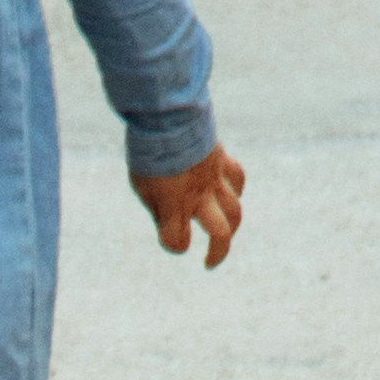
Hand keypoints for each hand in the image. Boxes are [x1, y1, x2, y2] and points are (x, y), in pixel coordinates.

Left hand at [137, 142, 244, 263]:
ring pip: (235, 209)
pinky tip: (231, 194)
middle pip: (220, 232)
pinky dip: (236, 189)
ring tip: (226, 235)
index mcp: (174, 205)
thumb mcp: (143, 186)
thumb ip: (158, 207)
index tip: (171, 238)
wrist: (166, 118)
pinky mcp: (221, 160)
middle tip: (209, 262)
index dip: (174, 244)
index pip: (177, 240)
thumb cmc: (148, 154)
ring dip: (233, 226)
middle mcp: (198, 196)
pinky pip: (237, 178)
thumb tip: (169, 222)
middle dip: (218, 252)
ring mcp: (213, 178)